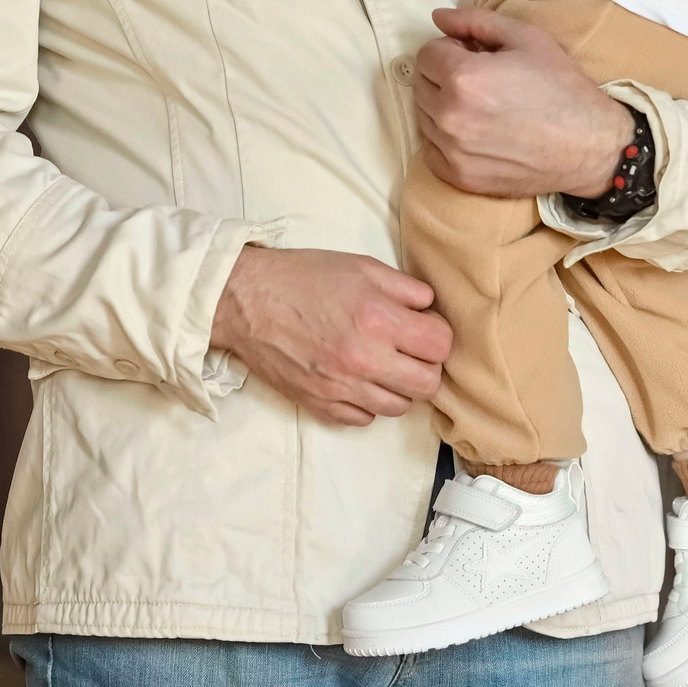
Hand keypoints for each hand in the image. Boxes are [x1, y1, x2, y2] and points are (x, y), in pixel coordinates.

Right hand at [208, 246, 452, 426]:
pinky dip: (368, 402)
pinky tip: (359, 379)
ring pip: (399, 407)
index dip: (438, 335)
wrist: (247, 302)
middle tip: (410, 349)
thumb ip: (406, 288)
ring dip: (399, 387)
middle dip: (426, 365)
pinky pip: (364, 419)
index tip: (425, 328)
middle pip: (427, 384)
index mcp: (378, 320)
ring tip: (383, 364)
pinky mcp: (320, 405)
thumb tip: (430, 309)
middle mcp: (363, 360)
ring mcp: (340, 388)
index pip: (440, 346)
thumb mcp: (362, 267)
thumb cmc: (304, 279)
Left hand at [415, 6, 632, 198]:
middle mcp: (451, 116)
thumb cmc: (562, 87)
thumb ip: (476, 21)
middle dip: (443, 76)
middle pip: (420, 85)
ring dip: (444, 106)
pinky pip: (431, 150)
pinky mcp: (459, 178)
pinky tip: (479, 132)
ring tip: (483, 107)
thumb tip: (438, 17)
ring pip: (424, 117)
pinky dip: (446, 139)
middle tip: (481, 80)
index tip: (475, 56)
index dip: (451, 49)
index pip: (426, 54)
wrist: (589, 145)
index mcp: (464, 77)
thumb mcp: (527, 38)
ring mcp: (453, 151)